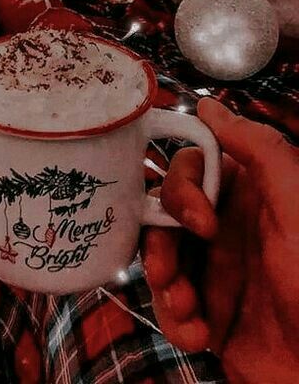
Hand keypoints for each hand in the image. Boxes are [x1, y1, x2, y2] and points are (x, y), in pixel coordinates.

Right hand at [142, 98, 298, 383]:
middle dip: (159, 242)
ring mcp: (215, 270)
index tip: (201, 223)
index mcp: (249, 196)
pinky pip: (168, 304)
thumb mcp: (295, 207)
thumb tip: (210, 106)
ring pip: (157, 256)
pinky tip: (199, 336)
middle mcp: (227, 227)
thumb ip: (258, 149)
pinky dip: (174, 320)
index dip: (181, 190)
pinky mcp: (208, 313)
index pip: (189, 167)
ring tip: (186, 310)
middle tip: (171, 273)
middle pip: (162, 212)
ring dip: (163, 284)